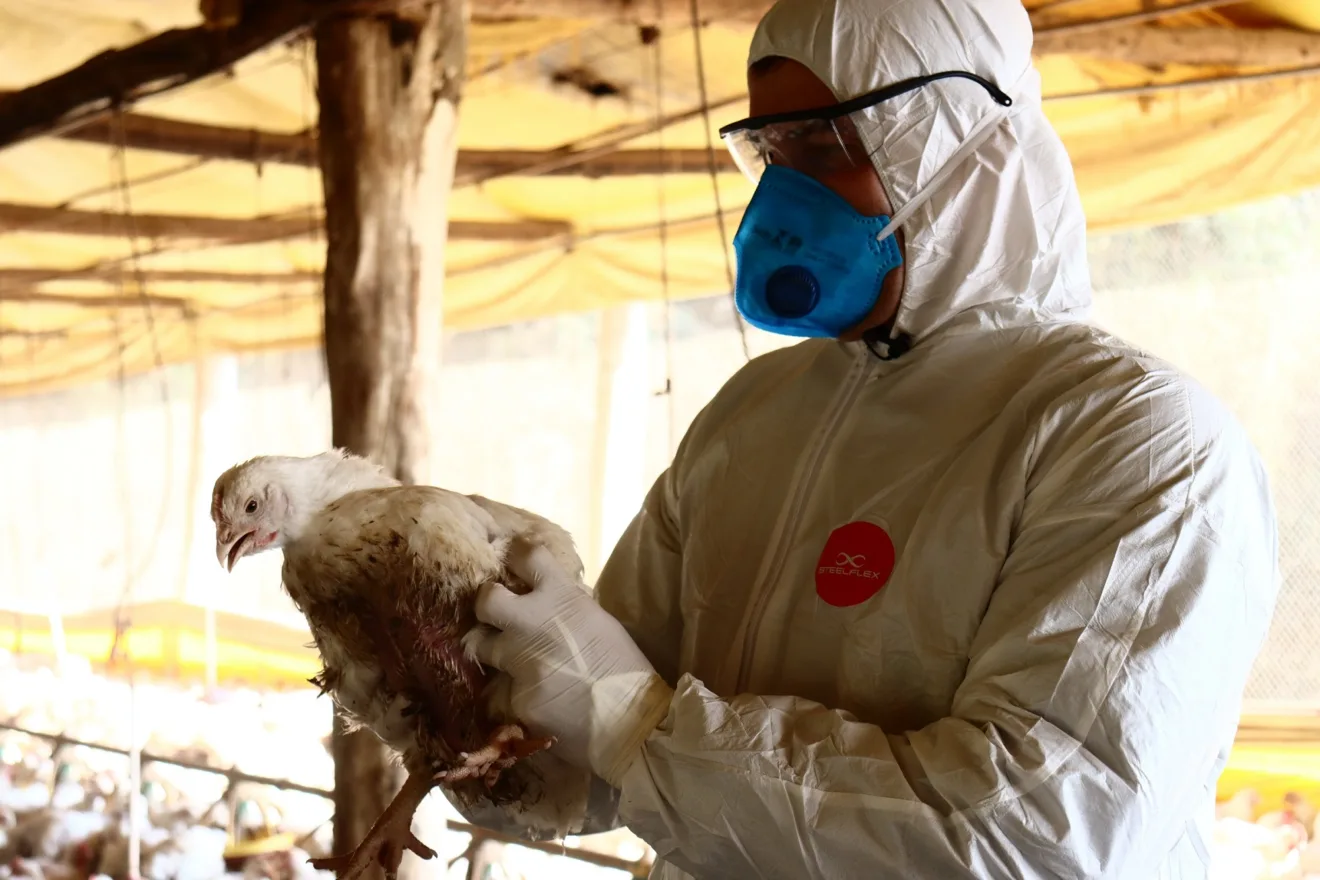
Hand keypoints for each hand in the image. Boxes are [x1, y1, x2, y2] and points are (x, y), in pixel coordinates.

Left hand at [470, 540, 673, 786]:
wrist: (632, 723)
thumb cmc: (626, 670)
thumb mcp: (598, 622)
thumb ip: (565, 608)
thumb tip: (544, 601)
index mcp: (562, 597)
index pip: (527, 556)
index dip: (514, 554)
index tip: (509, 557)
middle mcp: (533, 623)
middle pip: (486, 599)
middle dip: (486, 605)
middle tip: (496, 617)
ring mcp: (519, 662)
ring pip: (482, 648)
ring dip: (494, 654)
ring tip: (516, 666)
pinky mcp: (513, 699)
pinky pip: (499, 693)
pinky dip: (512, 696)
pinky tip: (533, 704)